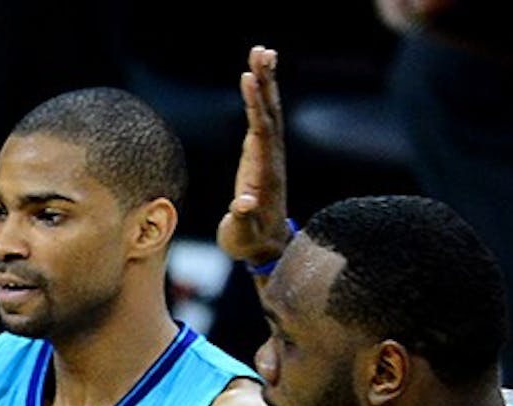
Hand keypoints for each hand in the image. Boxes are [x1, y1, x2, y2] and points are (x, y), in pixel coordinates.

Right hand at [216, 46, 291, 269]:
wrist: (267, 247)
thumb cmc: (249, 242)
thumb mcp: (241, 235)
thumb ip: (241, 219)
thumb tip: (243, 203)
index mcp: (265, 173)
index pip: (260, 131)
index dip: (254, 104)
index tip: (247, 77)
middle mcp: (271, 159)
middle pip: (270, 113)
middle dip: (266, 82)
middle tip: (262, 51)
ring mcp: (269, 155)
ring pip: (270, 112)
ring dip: (266, 82)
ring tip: (262, 52)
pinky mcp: (262, 155)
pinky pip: (263, 119)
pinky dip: (261, 96)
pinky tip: (257, 77)